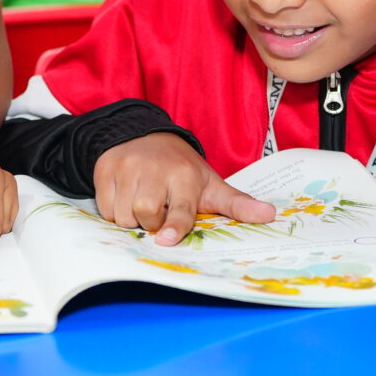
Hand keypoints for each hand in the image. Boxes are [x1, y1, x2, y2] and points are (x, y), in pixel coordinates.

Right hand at [93, 133, 275, 244]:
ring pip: (122, 214)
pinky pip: (104, 208)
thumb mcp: (210, 184)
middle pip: (146, 214)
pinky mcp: (105, 169)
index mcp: (184, 176)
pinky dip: (113, 210)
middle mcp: (155, 169)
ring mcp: (127, 167)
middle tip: (159, 210)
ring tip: (142, 201)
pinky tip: (125, 195)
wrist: (143, 135)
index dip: (174, 226)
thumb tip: (270, 215)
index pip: (180, 209)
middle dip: (150, 223)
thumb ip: (236, 203)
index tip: (166, 240)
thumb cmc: (180, 168)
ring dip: (131, 218)